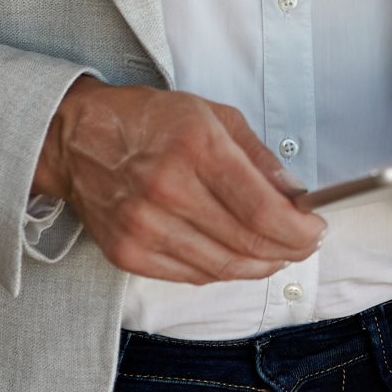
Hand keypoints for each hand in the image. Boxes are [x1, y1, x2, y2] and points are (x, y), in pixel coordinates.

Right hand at [33, 80, 325, 284]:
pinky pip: (191, 276)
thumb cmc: (148, 120)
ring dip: (260, 266)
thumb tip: (295, 195)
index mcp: (195, 147)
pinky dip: (223, 271)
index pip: (261, 208)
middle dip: (288, 249)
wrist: (76, 139)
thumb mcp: (212, 114)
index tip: (316, 230)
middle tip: (304, 245)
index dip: (297, 229)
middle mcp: (168, 190)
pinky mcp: (127, 253)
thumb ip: (258, 156)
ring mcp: (144, 227)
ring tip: (277, 255)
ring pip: (223, 267)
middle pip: (247, 242)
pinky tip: (238, 258)